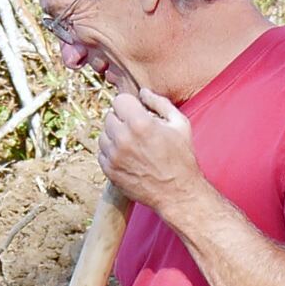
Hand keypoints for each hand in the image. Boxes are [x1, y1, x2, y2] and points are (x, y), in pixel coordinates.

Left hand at [96, 88, 211, 215]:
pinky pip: (102, 153)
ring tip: (133, 144)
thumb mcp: (180, 124)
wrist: (178, 192)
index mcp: (140, 123)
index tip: (139, 113)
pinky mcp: (109, 171)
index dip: (130, 105)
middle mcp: (123, 138)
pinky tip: (128, 157)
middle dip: (123, 119)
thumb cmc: (182, 158)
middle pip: (109, 116)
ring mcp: (114, 156)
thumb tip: (143, 92)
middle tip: (138, 130)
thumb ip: (159, 103)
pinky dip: (112, 153)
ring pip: (103, 134)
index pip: (119, 100)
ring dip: (115, 136)